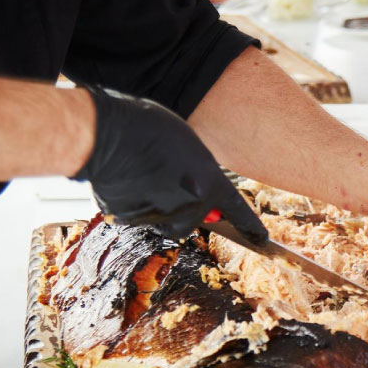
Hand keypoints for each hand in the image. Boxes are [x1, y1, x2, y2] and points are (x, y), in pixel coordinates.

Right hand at [74, 86, 267, 242]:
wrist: (105, 133)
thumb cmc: (147, 127)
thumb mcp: (189, 145)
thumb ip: (200, 172)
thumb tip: (200, 191)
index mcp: (210, 181)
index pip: (237, 210)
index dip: (250, 226)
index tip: (262, 239)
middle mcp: (191, 204)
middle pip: (192, 219)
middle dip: (182, 207)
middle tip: (164, 180)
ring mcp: (162, 216)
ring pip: (163, 222)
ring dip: (156, 208)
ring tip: (141, 177)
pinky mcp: (133, 221)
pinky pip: (136, 218)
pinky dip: (131, 206)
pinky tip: (124, 181)